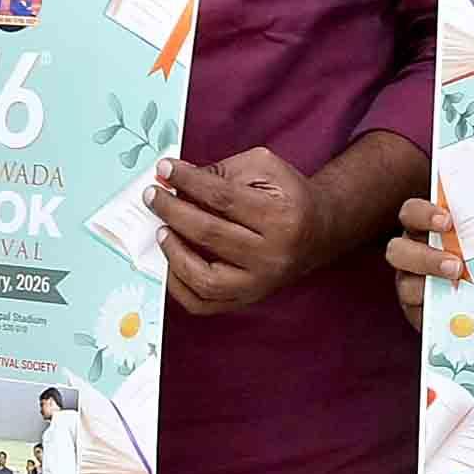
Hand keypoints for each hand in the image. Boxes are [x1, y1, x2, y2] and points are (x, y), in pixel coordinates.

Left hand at [148, 148, 325, 313]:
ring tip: (162, 230)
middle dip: (173, 211)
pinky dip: (179, 286)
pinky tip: (170, 262)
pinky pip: (204, 303)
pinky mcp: (248, 299)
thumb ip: (222, 171)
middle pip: (209, 234)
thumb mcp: (265, 169)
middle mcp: (272, 255)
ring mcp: (260, 283)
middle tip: (153, 196)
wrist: (320, 231)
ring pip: (204, 278)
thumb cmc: (289, 197)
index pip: (222, 197)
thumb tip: (177, 179)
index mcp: (281, 217)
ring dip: (173, 253)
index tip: (164, 170)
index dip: (188, 181)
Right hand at [387, 195, 461, 329]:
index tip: (447, 221)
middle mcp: (411, 254)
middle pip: (397, 251)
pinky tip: (459, 315)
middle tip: (456, 266)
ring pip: (406, 286)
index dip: (424, 214)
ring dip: (432, 292)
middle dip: (425, 258)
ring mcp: (410, 284)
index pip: (412, 213)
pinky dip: (437, 314)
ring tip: (460, 293)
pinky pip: (418, 314)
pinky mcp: (416, 311)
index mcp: (423, 228)